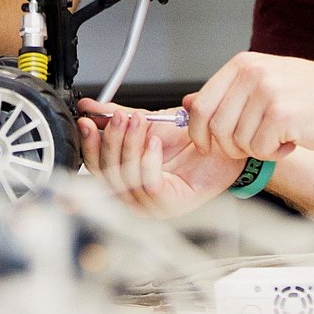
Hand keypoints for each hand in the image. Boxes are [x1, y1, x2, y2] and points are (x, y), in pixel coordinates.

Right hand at [77, 99, 245, 217]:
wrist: (228, 147)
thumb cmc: (195, 142)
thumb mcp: (151, 123)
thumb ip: (120, 115)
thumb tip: (90, 107)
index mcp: (126, 179)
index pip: (96, 167)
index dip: (89, 144)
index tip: (86, 123)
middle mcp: (135, 196)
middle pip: (107, 172)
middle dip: (110, 140)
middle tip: (119, 117)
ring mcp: (151, 205)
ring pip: (126, 177)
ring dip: (129, 145)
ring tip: (138, 121)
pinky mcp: (170, 206)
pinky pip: (148, 184)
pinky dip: (148, 160)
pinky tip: (155, 142)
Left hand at [184, 52, 313, 161]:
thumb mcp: (266, 83)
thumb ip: (229, 94)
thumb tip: (186, 104)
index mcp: (243, 64)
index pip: (199, 106)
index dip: (200, 133)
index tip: (212, 145)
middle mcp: (252, 73)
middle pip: (214, 127)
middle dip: (230, 147)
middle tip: (256, 144)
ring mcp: (266, 92)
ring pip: (236, 142)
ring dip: (257, 149)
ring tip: (280, 137)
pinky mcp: (281, 114)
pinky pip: (260, 149)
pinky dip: (274, 154)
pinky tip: (292, 141)